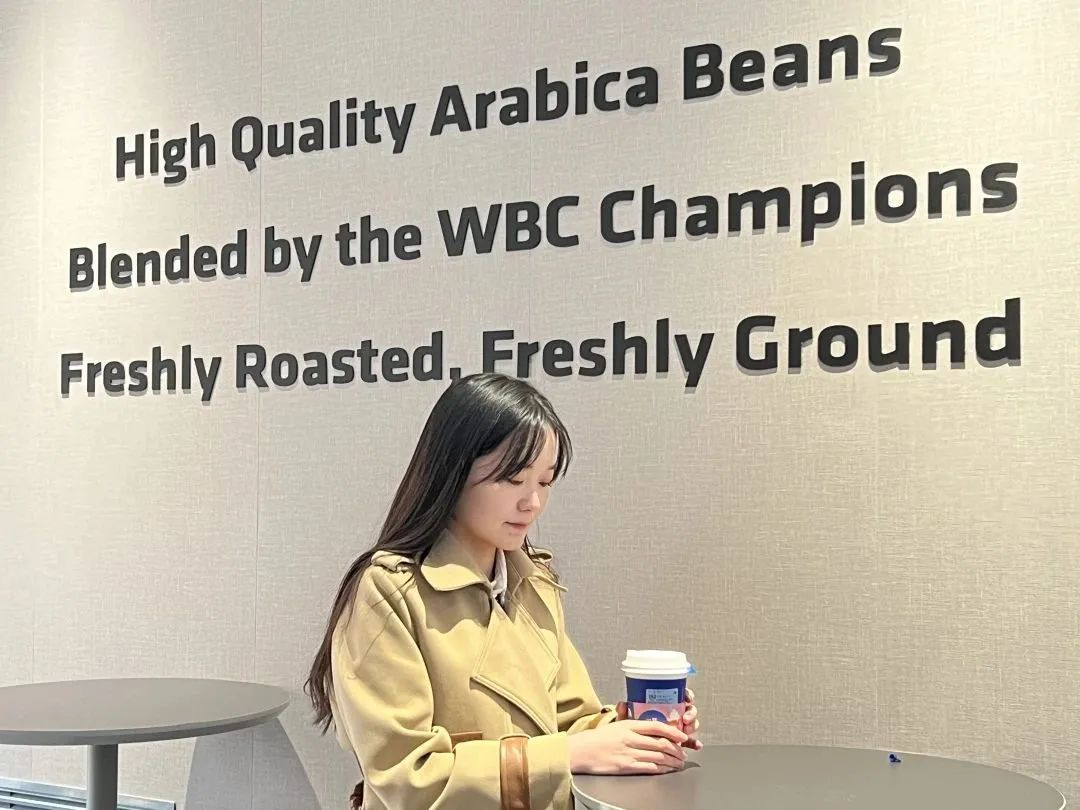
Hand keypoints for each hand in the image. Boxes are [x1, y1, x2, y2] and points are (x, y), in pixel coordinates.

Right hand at [568, 719, 688, 774]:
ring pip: (659, 757)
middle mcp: (631, 738)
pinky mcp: (627, 767)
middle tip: (683, 752)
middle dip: (677, 749)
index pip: (656, 726)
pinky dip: (662, 769)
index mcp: (629, 725)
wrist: (581, 751)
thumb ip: (625, 716)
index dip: (673, 732)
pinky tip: (667, 769)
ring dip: (672, 761)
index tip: (682, 736)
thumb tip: (628, 705)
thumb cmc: (597, 738)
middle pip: (661, 743)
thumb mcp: (614, 724)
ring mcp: (630, 753)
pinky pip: (650, 768)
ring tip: (679, 762)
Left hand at [614, 688, 702, 750]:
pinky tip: (696, 746)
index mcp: (665, 703)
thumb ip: (625, 712)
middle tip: (686, 718)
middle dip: (691, 712)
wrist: (633, 743)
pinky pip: (689, 740)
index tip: (687, 697)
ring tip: (688, 730)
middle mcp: (674, 713)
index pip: (680, 694)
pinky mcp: (679, 740)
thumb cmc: (633, 726)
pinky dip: (694, 743)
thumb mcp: (629, 719)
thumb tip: (621, 704)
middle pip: (689, 708)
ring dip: (693, 725)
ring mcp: (678, 727)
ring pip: (691, 723)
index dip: (687, 694)